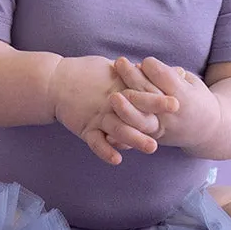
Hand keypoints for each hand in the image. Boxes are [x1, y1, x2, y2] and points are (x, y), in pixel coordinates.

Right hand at [49, 56, 179, 165]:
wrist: (54, 82)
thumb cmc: (86, 73)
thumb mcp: (113, 70)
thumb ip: (138, 73)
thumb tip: (172, 71)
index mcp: (118, 86)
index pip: (141, 93)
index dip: (157, 99)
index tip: (176, 103)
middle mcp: (109, 102)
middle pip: (133, 112)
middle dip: (150, 118)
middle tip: (168, 126)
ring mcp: (96, 116)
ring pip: (117, 128)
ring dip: (134, 139)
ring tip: (151, 148)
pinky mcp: (84, 128)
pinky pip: (95, 142)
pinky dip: (105, 150)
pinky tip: (117, 160)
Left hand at [109, 56, 221, 151]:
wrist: (208, 132)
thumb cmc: (197, 99)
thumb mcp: (192, 82)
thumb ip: (171, 75)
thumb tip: (146, 66)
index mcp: (184, 96)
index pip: (164, 77)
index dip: (152, 66)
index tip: (146, 61)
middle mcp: (171, 114)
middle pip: (148, 93)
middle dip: (132, 76)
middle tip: (119, 62)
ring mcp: (161, 129)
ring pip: (140, 119)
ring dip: (124, 108)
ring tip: (111, 95)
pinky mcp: (152, 138)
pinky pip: (134, 136)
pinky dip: (120, 132)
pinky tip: (105, 124)